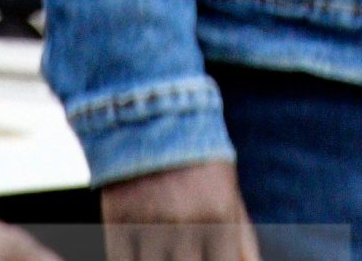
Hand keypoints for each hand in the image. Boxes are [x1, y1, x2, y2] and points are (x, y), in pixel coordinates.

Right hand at [99, 160, 259, 260]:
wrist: (151, 115)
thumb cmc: (200, 163)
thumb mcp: (230, 195)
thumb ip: (244, 242)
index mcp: (219, 218)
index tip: (206, 257)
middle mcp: (185, 224)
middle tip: (185, 252)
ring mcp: (149, 225)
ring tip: (165, 249)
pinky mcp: (117, 222)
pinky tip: (141, 252)